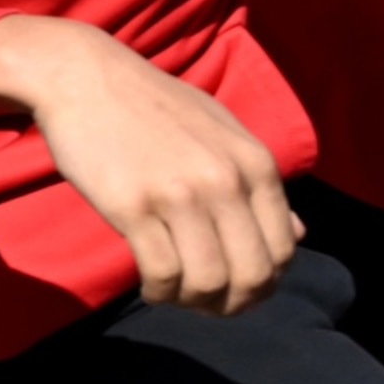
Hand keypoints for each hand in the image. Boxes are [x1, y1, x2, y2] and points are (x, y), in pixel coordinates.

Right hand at [0, 14, 298, 315]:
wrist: (85, 79)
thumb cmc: (152, 105)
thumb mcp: (221, 133)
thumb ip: (259, 183)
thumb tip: (298, 233)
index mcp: (254, 163)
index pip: (283, 249)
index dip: (264, 283)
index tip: (236, 288)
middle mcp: (224, 181)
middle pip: (252, 275)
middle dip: (234, 304)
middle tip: (208, 304)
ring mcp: (179, 194)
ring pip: (207, 281)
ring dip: (193, 302)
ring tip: (176, 293)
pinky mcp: (133, 206)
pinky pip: (162, 272)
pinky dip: (160, 292)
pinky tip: (151, 285)